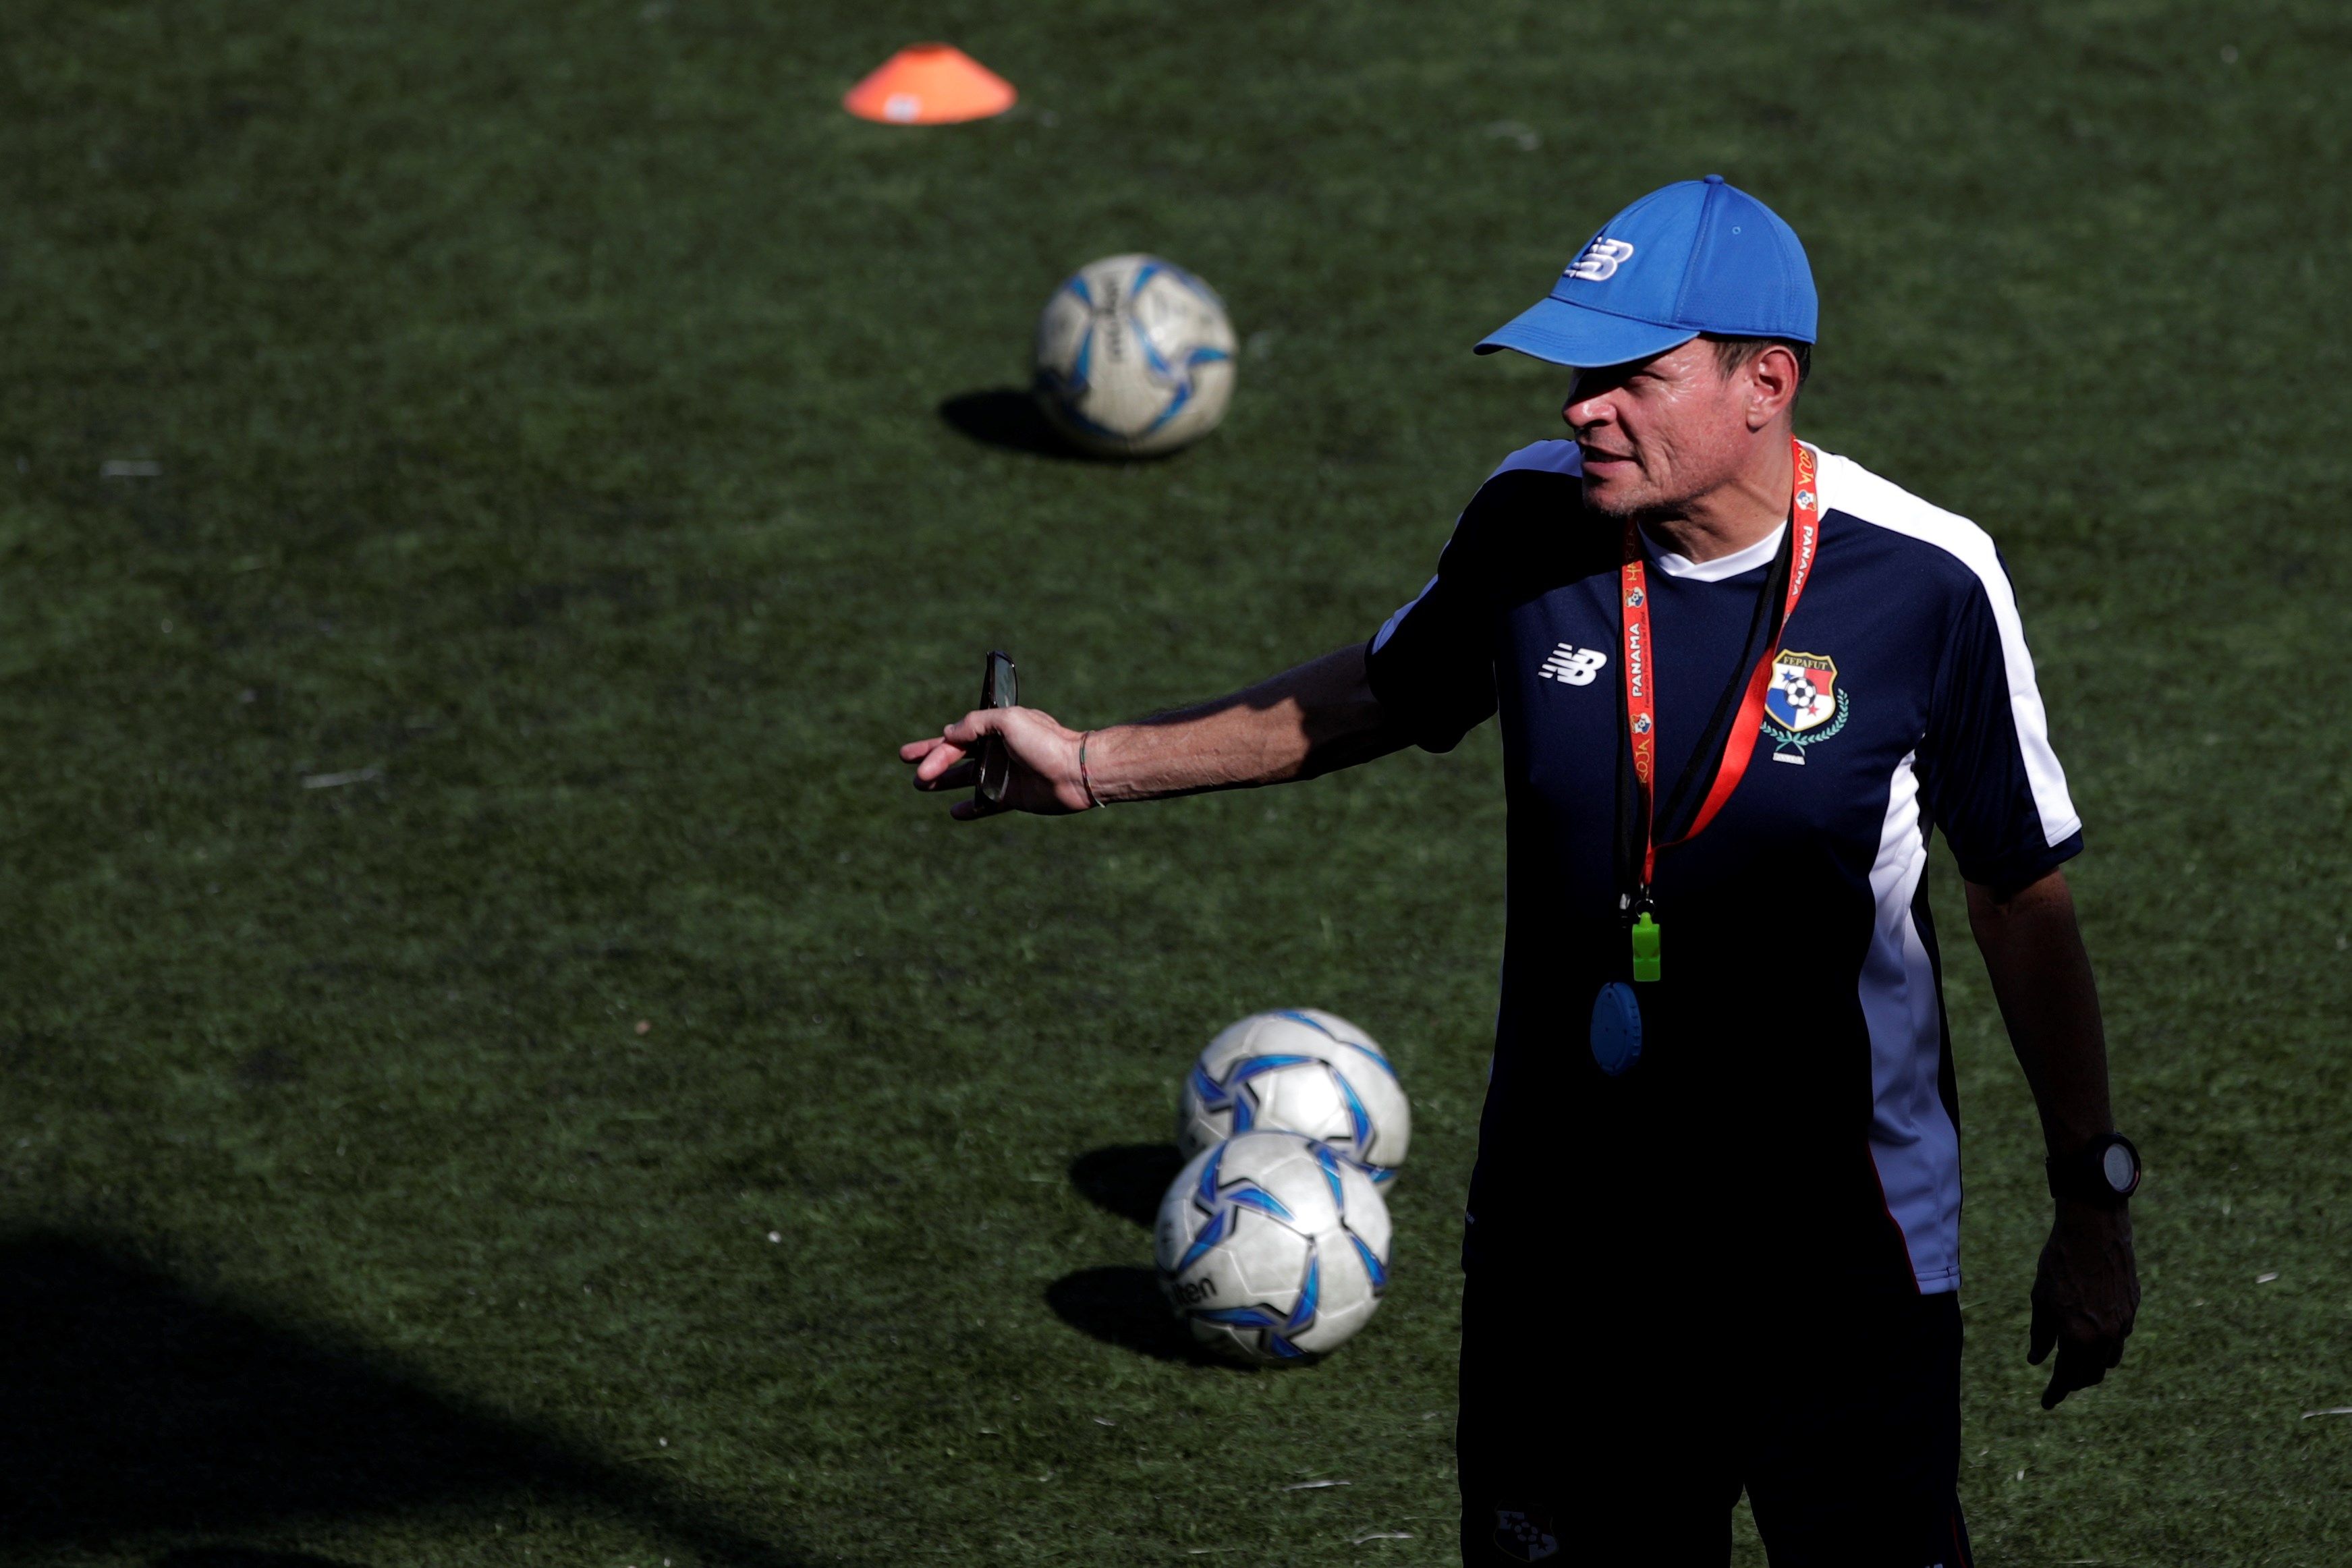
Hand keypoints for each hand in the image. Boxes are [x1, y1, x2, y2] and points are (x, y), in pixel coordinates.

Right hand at [899, 707, 1094, 818]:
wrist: (1078, 772)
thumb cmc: (1046, 742)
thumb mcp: (1008, 720)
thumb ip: (976, 723)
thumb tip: (949, 732)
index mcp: (997, 728)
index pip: (958, 738)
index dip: (935, 749)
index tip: (917, 760)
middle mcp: (999, 749)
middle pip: (958, 756)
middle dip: (932, 760)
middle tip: (908, 765)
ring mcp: (1005, 774)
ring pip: (967, 779)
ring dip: (944, 782)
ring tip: (920, 787)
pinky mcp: (1014, 796)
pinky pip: (986, 803)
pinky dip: (970, 808)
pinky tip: (954, 812)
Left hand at [2027, 1200, 2138, 1408]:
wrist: (2093, 1231)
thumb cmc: (2059, 1264)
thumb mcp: (2041, 1300)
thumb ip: (2041, 1335)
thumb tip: (2037, 1361)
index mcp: (2079, 1338)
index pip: (2066, 1377)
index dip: (2055, 1392)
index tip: (2046, 1403)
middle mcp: (2106, 1337)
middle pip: (2091, 1374)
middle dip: (2075, 1382)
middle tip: (2060, 1385)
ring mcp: (2124, 1323)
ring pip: (2110, 1359)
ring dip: (2093, 1366)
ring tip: (2077, 1366)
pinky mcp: (2133, 1308)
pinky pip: (2120, 1337)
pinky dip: (2106, 1345)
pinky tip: (2095, 1339)